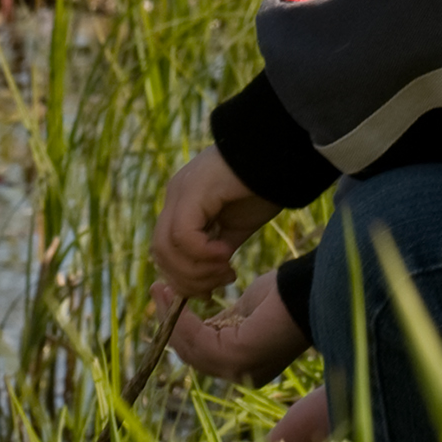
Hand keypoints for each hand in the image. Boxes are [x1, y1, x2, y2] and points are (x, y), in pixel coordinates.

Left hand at [151, 145, 278, 300]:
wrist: (280, 151)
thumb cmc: (264, 187)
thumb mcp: (234, 228)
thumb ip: (216, 251)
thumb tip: (205, 282)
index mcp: (182, 206)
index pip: (164, 253)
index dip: (184, 279)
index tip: (211, 291)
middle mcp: (174, 197)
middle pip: (160, 254)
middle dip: (189, 279)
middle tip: (222, 281)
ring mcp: (180, 191)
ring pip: (166, 248)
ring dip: (196, 270)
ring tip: (226, 269)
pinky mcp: (192, 190)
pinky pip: (183, 234)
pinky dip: (201, 252)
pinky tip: (225, 252)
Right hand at [164, 273, 309, 385]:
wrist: (311, 288)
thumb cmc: (284, 296)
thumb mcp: (246, 310)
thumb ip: (224, 321)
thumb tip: (203, 321)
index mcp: (244, 366)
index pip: (201, 354)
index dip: (179, 329)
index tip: (165, 298)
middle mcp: (242, 374)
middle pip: (191, 354)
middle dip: (170, 323)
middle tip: (157, 291)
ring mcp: (242, 369)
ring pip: (191, 348)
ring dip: (171, 318)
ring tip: (160, 288)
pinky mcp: (240, 356)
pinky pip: (199, 340)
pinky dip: (182, 320)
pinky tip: (174, 295)